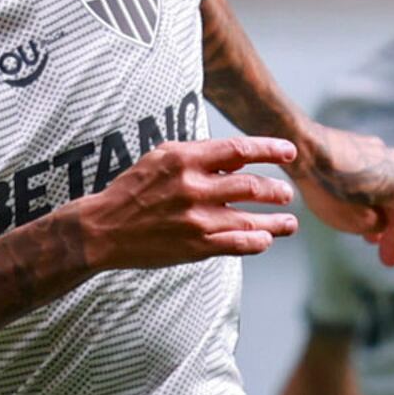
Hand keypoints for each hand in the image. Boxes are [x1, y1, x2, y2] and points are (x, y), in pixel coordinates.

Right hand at [74, 133, 299, 268]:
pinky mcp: (197, 246)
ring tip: (290, 223)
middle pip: (253, 186)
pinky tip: (266, 240)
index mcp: (184, 159)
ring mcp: (196, 219)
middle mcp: (193, 187)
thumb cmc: (134, 190)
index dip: (270, 150)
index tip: (291, 153)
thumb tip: (240, 156)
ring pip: (252, 219)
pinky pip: (240, 245)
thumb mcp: (161, 159)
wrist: (102, 229)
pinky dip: (259, 242)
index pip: (239, 149)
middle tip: (287, 194)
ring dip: (277, 222)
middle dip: (277, 191)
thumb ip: (199, 156)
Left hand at [293, 121, 393, 273]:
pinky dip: (370, 197)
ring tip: (371, 239)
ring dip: (381, 217)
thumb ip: (378, 227)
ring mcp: (382, 154)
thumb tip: (381, 221)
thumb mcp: (355, 223)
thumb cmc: (326, 187)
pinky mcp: (363, 147)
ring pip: (388, 193)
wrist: (300, 146)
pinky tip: (358, 206)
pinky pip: (373, 178)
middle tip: (388, 260)